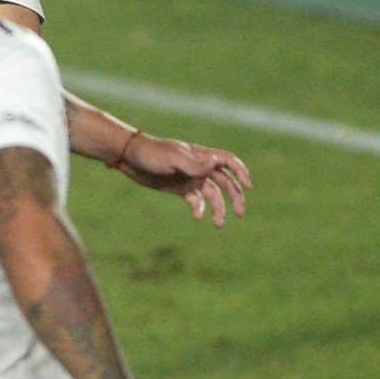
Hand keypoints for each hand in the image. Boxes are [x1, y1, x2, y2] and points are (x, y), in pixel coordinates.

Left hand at [110, 131, 251, 225]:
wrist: (130, 158)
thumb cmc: (152, 153)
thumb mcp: (173, 158)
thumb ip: (193, 163)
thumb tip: (214, 165)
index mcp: (201, 156)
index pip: (228, 161)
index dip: (241, 172)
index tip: (249, 187)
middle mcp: (199, 167)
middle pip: (226, 182)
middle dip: (235, 196)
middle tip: (239, 213)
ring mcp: (190, 179)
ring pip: (213, 195)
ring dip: (219, 209)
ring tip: (219, 225)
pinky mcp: (181, 189)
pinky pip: (196, 201)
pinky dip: (199, 209)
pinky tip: (197, 216)